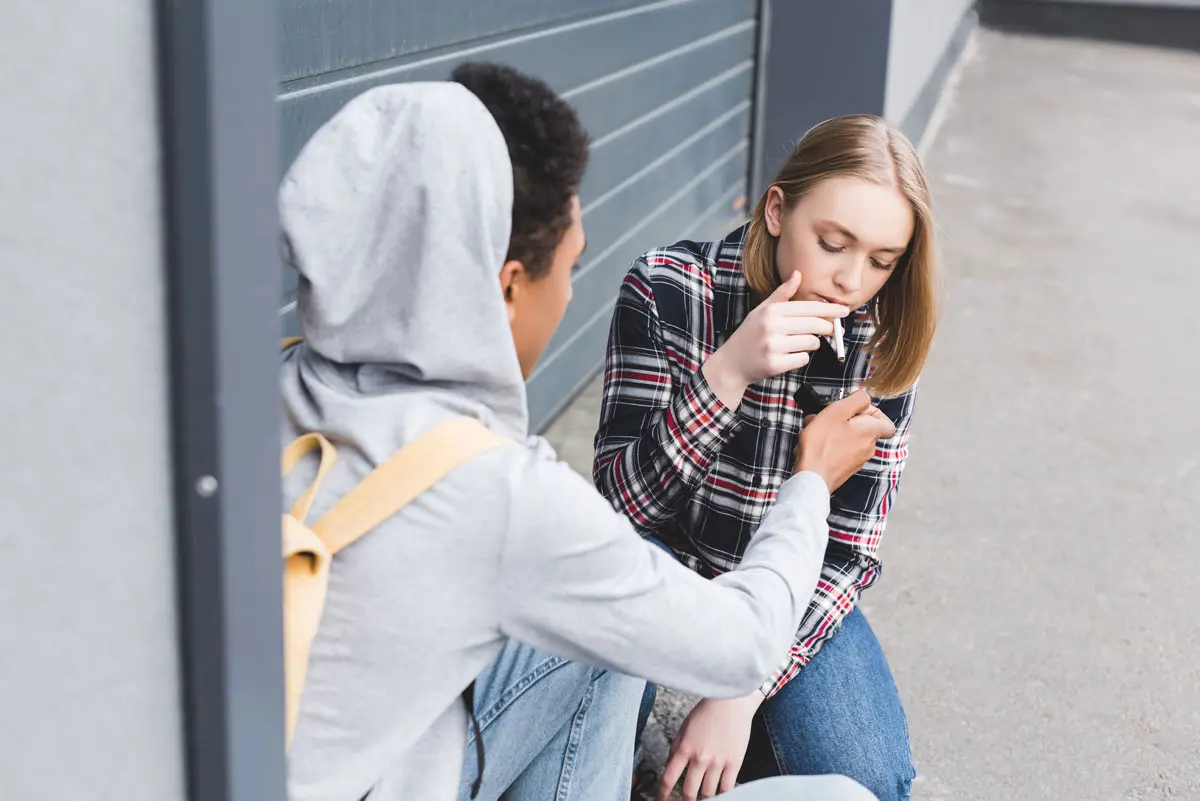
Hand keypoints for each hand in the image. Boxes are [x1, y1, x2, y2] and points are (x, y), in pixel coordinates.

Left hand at [658, 692, 763, 800]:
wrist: (731, 701)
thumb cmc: (707, 711)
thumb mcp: (684, 727)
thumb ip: (676, 748)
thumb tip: (669, 766)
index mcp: (684, 748)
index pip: (668, 778)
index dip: (663, 794)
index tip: (663, 800)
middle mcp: (700, 758)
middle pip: (689, 791)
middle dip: (686, 800)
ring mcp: (718, 762)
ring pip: (708, 793)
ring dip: (705, 798)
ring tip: (704, 798)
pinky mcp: (734, 763)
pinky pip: (727, 788)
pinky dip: (722, 795)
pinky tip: (720, 795)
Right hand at [702, 271, 848, 408]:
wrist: (731, 363)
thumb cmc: (750, 334)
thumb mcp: (762, 310)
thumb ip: (782, 294)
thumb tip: (798, 274)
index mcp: (771, 311)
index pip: (808, 308)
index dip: (829, 310)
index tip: (844, 311)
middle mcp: (772, 326)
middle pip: (814, 325)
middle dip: (828, 328)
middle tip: (833, 330)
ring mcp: (773, 346)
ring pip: (811, 343)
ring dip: (811, 344)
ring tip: (796, 344)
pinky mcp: (775, 364)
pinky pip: (803, 359)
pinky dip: (800, 358)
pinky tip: (788, 356)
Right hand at [795, 391, 897, 491]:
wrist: (811, 477)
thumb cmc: (822, 444)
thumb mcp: (838, 411)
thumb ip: (856, 400)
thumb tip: (865, 397)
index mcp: (871, 432)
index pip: (887, 423)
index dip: (874, 413)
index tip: (856, 410)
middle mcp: (868, 448)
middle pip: (865, 428)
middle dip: (847, 419)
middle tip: (829, 416)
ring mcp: (857, 461)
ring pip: (851, 438)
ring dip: (836, 430)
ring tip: (817, 428)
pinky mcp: (845, 469)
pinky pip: (842, 451)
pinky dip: (832, 444)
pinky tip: (816, 442)